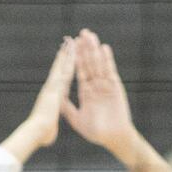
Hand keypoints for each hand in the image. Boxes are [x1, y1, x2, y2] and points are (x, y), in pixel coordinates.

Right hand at [24, 37, 75, 148]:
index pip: (60, 82)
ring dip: (67, 52)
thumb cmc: (40, 133)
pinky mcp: (55, 85)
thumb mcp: (48, 128)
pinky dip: (68, 57)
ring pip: (62, 65)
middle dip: (64, 57)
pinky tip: (71, 47)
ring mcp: (53, 85)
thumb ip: (50, 127)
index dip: (63, 71)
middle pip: (60, 69)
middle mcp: (51, 88)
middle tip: (67, 44)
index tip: (64, 63)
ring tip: (70, 40)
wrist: (36, 131)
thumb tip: (47, 134)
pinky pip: (65, 68)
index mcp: (52, 98)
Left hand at [60, 29, 137, 158]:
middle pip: (90, 63)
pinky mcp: (115, 87)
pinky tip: (104, 48)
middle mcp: (96, 87)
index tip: (72, 47)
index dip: (76, 59)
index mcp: (86, 93)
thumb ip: (67, 107)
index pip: (79, 72)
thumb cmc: (96, 132)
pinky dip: (107, 60)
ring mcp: (106, 86)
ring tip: (90, 35)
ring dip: (94, 50)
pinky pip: (110, 71)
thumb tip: (55, 99)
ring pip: (98, 64)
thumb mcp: (76, 119)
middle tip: (82, 33)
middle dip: (85, 49)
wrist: (111, 138)